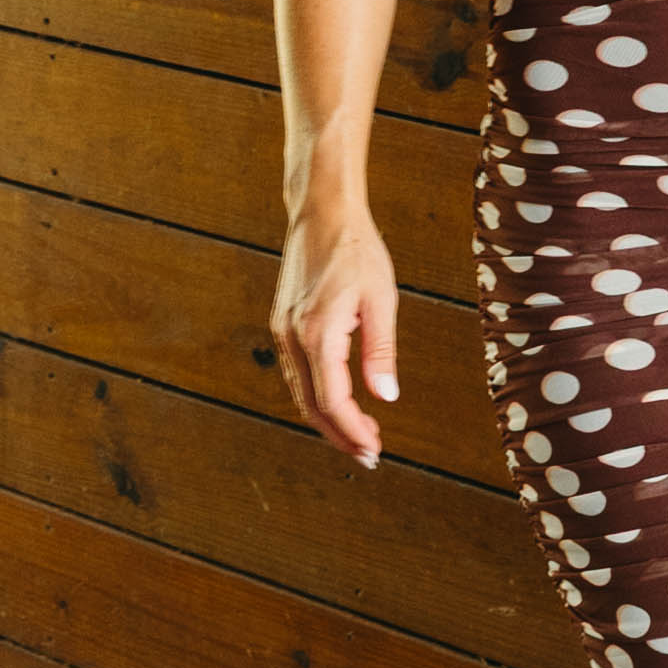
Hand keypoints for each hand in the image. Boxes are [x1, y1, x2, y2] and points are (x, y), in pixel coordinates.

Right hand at [270, 206, 401, 466]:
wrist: (322, 211)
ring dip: (328, 418)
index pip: (332, 400)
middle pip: (311, 405)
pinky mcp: (282, 323)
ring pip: (300, 392)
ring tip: (359, 435)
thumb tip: (386, 396)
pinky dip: (316, 395)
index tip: (374, 449)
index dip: (352, 430)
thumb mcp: (381, 299)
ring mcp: (282, 330)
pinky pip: (296, 373)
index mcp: (318, 332)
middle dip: (339, 434)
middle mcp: (292, 336)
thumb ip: (381, 351)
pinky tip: (338, 401)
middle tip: (368, 455)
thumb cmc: (357, 249)